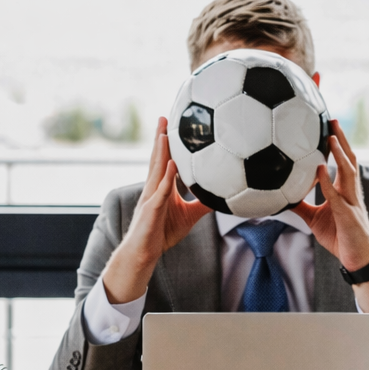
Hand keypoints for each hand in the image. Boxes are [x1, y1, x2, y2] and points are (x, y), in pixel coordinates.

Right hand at [101, 118, 208, 303]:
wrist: (145, 253)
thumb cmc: (162, 233)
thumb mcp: (190, 215)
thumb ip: (203, 203)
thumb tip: (223, 195)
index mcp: (162, 187)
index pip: (165, 160)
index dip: (168, 143)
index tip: (173, 124)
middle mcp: (154, 188)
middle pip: (158, 158)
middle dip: (160, 137)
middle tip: (164, 117)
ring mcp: (151, 197)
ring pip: (157, 170)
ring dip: (161, 152)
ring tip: (165, 133)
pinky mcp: (152, 209)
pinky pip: (162, 191)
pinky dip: (167, 177)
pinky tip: (172, 165)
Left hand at [293, 121, 368, 315]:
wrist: (358, 260)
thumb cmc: (340, 238)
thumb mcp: (314, 219)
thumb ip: (301, 205)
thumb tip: (281, 197)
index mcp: (344, 191)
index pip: (342, 162)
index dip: (337, 144)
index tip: (329, 126)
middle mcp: (350, 192)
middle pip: (349, 159)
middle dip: (341, 140)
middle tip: (332, 120)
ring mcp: (351, 202)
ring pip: (348, 172)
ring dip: (339, 154)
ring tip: (331, 137)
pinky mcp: (347, 215)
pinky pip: (335, 195)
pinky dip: (327, 182)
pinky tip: (319, 170)